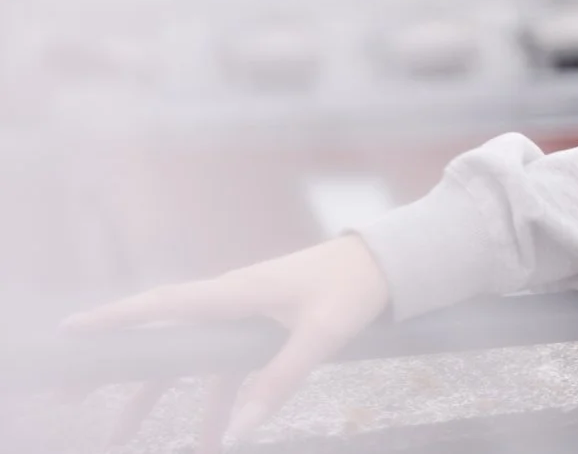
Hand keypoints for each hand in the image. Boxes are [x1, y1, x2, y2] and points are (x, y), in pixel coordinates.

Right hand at [60, 234, 391, 449]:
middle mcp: (231, 302)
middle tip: (66, 397)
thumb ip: (278, 383)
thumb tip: (237, 437)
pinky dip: (215, 404)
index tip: (69, 333)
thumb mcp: (321, 335)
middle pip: (161, 339)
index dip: (115, 319)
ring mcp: (245, 316)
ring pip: (190, 362)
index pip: (162, 305)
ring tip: (121, 438)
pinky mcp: (263, 329)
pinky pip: (226, 370)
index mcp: (236, 293)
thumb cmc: (355, 287)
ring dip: (158, 398)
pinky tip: (213, 439)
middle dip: (116, 369)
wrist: (390, 262)